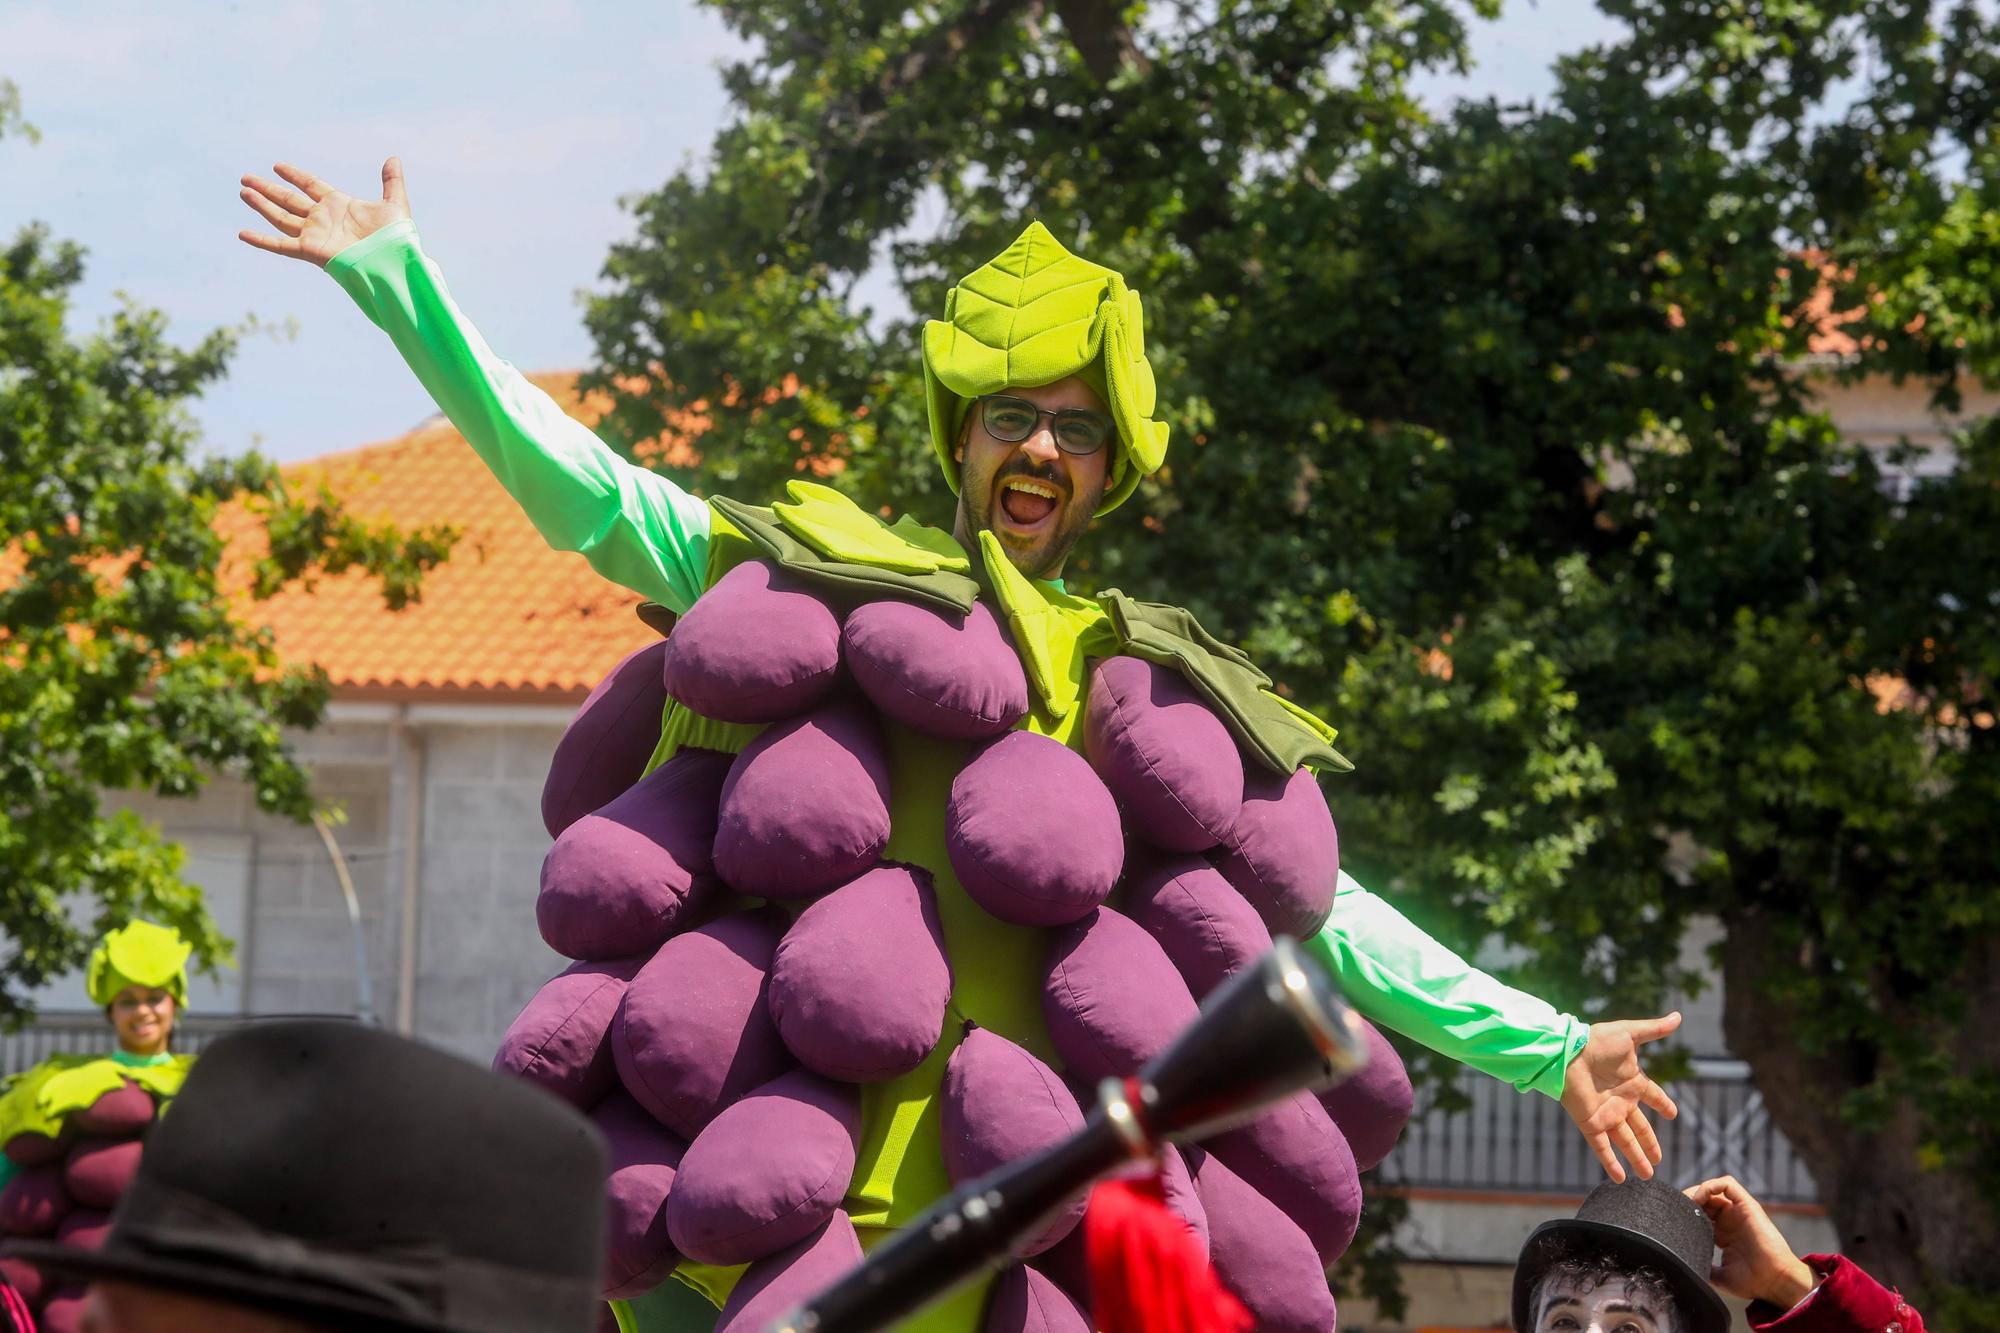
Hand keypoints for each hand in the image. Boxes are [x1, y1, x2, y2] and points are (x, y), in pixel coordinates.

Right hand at [238, 158, 410, 267]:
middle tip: (246, 178)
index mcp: (339, 205)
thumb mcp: (395, 204)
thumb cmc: (396, 238)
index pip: (311, 185)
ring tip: (243, 191)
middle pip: (288, 200)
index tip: (277, 166)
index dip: (294, 175)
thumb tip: (393, 158)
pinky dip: (262, 240)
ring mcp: (315, 235)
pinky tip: (243, 233)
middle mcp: (323, 219)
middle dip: (268, 189)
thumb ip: (391, 182)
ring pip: (281, 217)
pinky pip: (281, 245)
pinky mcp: (310, 250)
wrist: (393, 262)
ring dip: (262, 205)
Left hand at [1559, 1011, 1679, 1181]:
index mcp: (1631, 1082)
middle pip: (1639, 1128)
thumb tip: (1678, 1016)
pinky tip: (1621, 1178)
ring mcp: (1606, 1114)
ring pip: (1625, 1142)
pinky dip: (1611, 1163)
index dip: (1662, 1104)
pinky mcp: (1590, 1123)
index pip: (1653, 1096)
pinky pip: (1602, 1147)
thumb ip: (1654, 1029)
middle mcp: (1620, 1101)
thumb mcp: (1629, 1034)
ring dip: (1636, 1158)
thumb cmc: (1596, 1041)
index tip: (1673, 1113)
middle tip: (1659, 1160)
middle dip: (1649, 1144)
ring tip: (1648, 1175)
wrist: (1567, 1052)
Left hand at [1685, 1175, 1815, 1306]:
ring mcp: (1739, 1212)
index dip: (1684, 1213)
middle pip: (1703, 1199)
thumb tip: (1683, 1266)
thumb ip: (1703, 1267)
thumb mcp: (1720, 1276)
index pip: (1699, 1213)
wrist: (1775, 1282)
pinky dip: (1711, 1185)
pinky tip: (1700, 1198)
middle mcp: (1730, 1220)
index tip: (1673, 1220)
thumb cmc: (1752, 1282)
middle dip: (1687, 1201)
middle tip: (1676, 1210)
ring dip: (1696, 1192)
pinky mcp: (1748, 1206)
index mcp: (1723, 1233)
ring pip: (1713, 1189)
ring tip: (1687, 1204)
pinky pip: (1728, 1184)